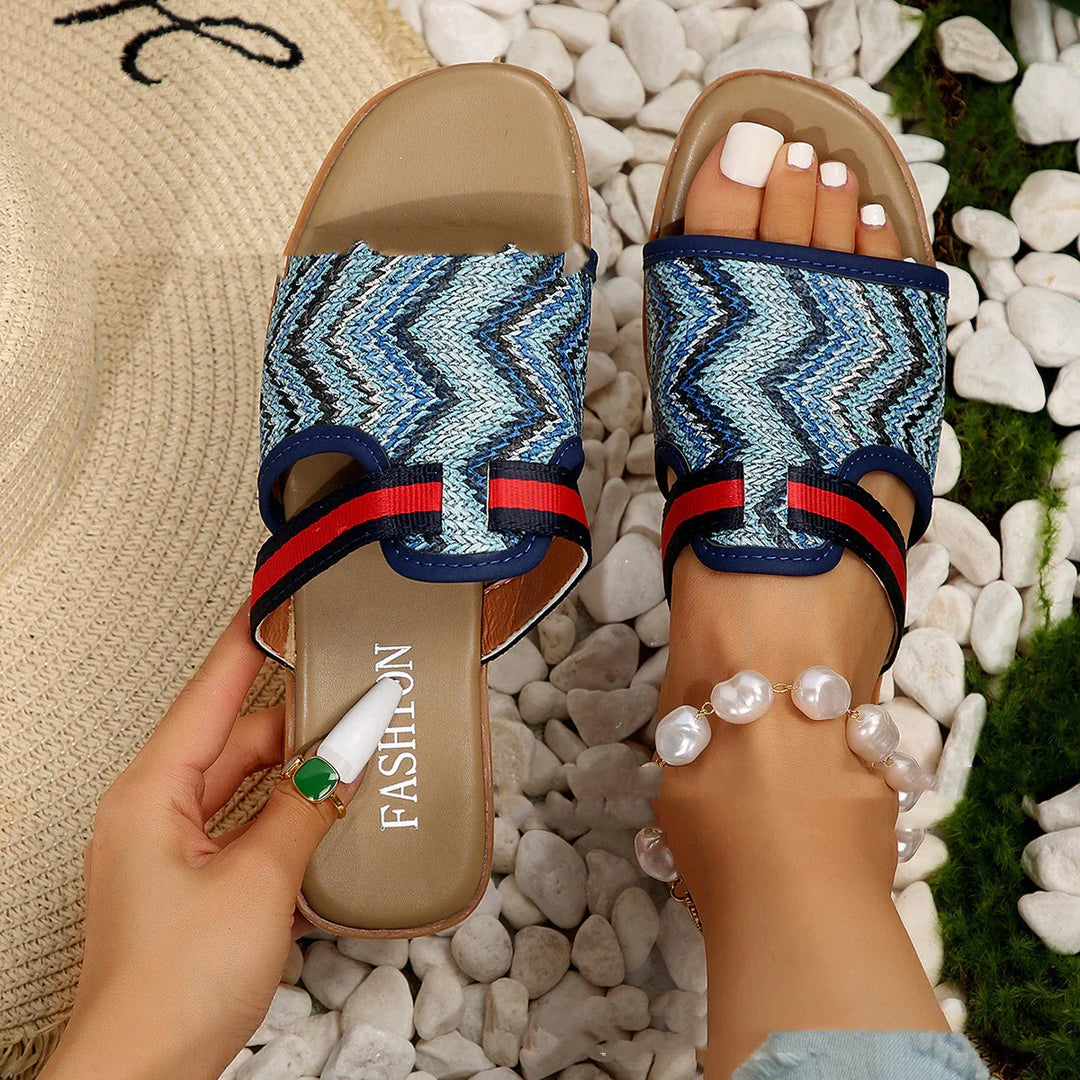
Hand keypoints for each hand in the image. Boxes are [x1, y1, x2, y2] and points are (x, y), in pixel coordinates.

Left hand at [40, 604, 362, 1079]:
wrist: (140, 1079)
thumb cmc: (172, 987)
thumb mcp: (258, 882)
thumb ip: (307, 809)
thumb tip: (346, 761)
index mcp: (151, 792)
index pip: (211, 690)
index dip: (247, 638)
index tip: (275, 595)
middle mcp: (155, 811)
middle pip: (238, 736)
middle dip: (299, 718)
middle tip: (356, 693)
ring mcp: (172, 848)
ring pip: (246, 782)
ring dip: (297, 771)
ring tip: (354, 751)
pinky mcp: (192, 882)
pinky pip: (246, 823)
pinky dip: (286, 814)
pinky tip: (327, 815)